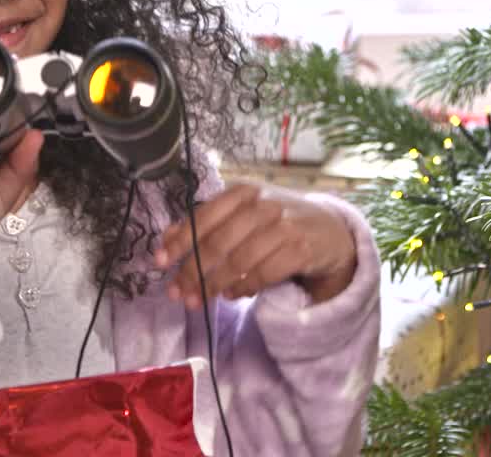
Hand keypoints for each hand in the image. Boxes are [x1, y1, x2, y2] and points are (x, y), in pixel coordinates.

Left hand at [155, 183, 357, 308]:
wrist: (331, 231)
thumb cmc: (279, 222)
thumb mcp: (243, 213)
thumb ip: (207, 222)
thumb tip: (166, 238)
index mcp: (243, 191)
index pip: (204, 216)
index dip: (179, 241)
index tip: (159, 262)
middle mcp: (263, 204)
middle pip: (218, 242)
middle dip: (193, 271)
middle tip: (177, 293)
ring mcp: (284, 226)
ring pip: (239, 260)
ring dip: (214, 284)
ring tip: (200, 299)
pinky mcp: (301, 249)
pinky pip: (263, 274)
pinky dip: (244, 287)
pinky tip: (233, 295)